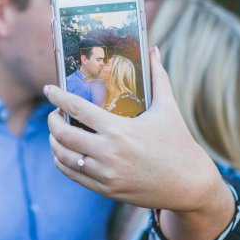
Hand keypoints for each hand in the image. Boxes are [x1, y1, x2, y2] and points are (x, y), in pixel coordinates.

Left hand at [44, 47, 234, 239]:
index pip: (77, 109)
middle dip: (53, 121)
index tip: (49, 89)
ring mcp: (105, 174)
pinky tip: (64, 152)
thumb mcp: (168, 108)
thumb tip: (153, 49)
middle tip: (55, 113)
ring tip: (57, 131)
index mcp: (119, 130)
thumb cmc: (179, 143)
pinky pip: (73, 174)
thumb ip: (158, 77)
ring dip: (54, 142)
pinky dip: (63, 161)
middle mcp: (108, 153)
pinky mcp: (106, 189)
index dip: (58, 97)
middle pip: (63, 135)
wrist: (190, 186)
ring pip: (64, 156)